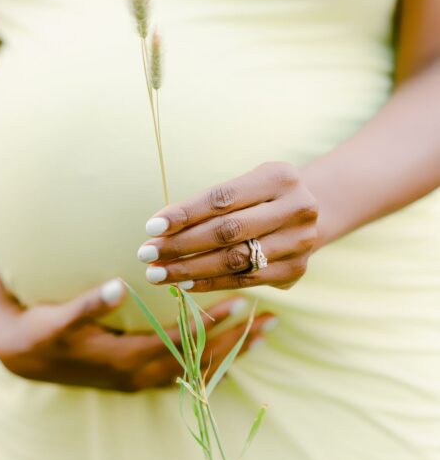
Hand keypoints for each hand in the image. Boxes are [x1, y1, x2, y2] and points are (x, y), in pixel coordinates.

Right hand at [0, 279, 276, 391]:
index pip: (181, 342)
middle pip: (200, 361)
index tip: (243, 303)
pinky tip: (230, 351)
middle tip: (272, 322)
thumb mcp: (59, 318)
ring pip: (197, 371)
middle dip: (237, 342)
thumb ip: (88, 304)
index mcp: (127, 359)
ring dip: (231, 353)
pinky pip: (185, 374)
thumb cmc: (44, 332)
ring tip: (263, 335)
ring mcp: (140, 380)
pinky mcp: (138, 377)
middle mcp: (140, 375)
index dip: (213, 324)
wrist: (25, 357)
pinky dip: (211, 362)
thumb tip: (118, 286)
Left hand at [138, 161, 318, 292]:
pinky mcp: (295, 270)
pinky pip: (244, 280)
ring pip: (234, 260)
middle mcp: (296, 208)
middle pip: (227, 231)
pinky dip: (210, 282)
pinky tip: (184, 282)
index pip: (222, 199)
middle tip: (146, 253)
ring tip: (157, 273)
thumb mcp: (245, 185)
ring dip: (190, 268)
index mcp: (280, 177)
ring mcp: (299, 242)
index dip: (185, 214)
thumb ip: (210, 204)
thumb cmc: (262, 195)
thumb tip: (161, 228)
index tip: (151, 227)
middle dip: (181, 244)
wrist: (313, 211)